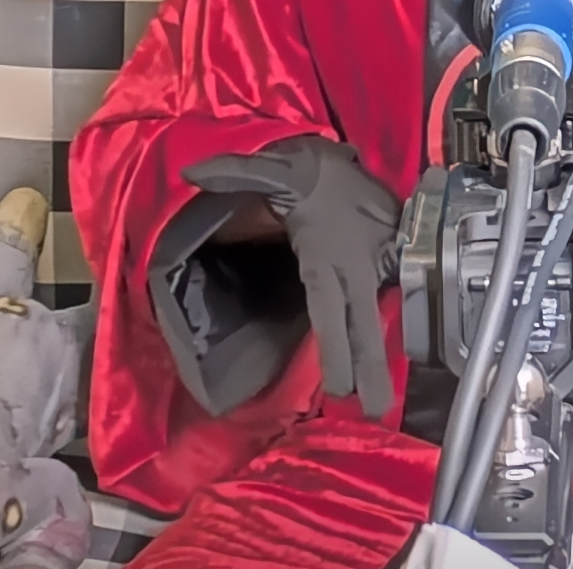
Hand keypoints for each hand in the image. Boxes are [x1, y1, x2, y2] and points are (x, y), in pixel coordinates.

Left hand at [183, 136, 400, 416]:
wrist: (352, 161)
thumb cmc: (311, 172)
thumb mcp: (274, 168)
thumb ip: (233, 172)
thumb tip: (188, 171)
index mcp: (326, 254)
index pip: (330, 308)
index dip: (336, 347)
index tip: (341, 387)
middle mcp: (354, 268)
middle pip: (362, 324)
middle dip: (369, 368)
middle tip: (373, 412)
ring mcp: (373, 269)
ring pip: (375, 318)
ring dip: (378, 359)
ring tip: (378, 404)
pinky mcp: (384, 268)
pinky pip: (380, 304)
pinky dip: (382, 333)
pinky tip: (379, 362)